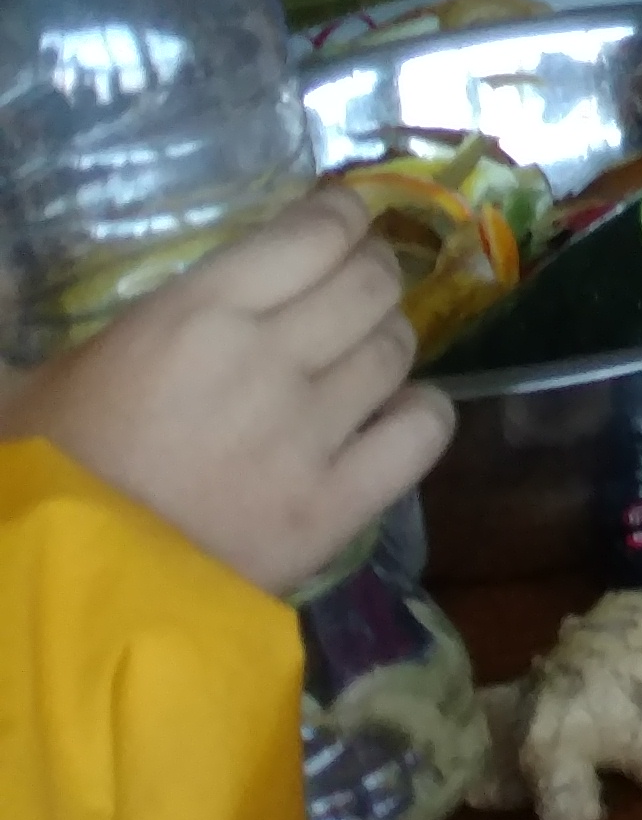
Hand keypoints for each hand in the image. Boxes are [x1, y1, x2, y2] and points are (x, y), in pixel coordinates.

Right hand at [0, 195, 448, 591]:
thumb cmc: (31, 479)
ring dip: (388, 343)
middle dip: (372, 275)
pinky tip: (396, 416)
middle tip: (356, 290)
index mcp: (194, 315)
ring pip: (398, 349)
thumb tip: (5, 265)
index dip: (342, 218)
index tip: (339, 224)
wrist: (52, 601)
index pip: (316, 232)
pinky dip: (422, 414)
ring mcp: (311, 433)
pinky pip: (422, 433)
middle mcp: (270, 358)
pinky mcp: (336, 506)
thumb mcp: (15, 384)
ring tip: (363, 356)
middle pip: (370, 284)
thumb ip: (17, 314)